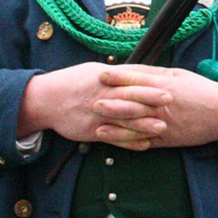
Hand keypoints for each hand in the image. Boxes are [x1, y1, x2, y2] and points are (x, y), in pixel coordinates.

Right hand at [19, 63, 171, 149]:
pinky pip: (112, 138)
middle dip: (150, 100)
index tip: (168, 85)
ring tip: (161, 127)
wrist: (46, 100)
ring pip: (123, 121)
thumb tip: (142, 72)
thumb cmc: (73, 83)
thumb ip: (118, 74)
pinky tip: (144, 145)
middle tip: (170, 102)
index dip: (149, 84)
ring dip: (143, 124)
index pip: (130, 81)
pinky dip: (128, 143)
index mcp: (103, 80)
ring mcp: (96, 115)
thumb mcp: (94, 72)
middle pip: (129, 98)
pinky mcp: (91, 131)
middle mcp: (101, 97)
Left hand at [99, 65, 217, 147]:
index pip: (139, 80)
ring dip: (116, 128)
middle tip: (92, 102)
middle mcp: (164, 105)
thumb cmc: (200, 90)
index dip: (119, 77)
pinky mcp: (167, 139)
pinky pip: (145, 141)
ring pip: (137, 126)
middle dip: (112, 104)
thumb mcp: (178, 75)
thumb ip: (154, 74)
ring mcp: (165, 124)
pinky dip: (129, 143)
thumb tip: (130, 69)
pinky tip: (115, 143)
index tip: (102, 75)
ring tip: (97, 127)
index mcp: (167, 86)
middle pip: (135, 104)